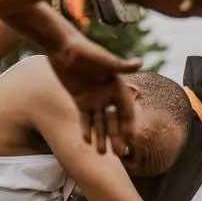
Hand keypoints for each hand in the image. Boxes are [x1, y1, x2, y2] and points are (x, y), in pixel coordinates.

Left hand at [46, 33, 140, 156]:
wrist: (61, 46)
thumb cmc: (85, 50)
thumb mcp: (103, 59)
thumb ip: (120, 65)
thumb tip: (140, 63)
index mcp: (117, 86)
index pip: (126, 110)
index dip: (128, 125)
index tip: (130, 139)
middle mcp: (107, 94)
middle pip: (113, 120)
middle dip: (116, 137)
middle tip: (118, 154)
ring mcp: (93, 98)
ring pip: (99, 123)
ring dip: (101, 138)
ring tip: (102, 154)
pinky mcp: (80, 100)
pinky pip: (84, 119)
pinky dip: (86, 130)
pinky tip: (87, 142)